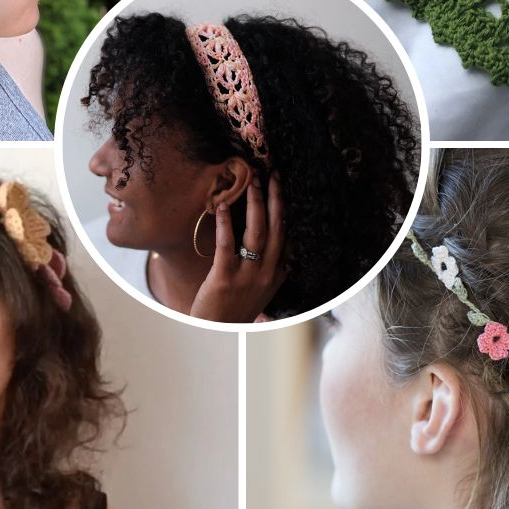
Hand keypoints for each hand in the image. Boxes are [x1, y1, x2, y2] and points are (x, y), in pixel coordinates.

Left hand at [190, 172, 286, 322]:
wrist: (217, 335)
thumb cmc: (235, 310)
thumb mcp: (261, 291)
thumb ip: (270, 271)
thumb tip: (279, 251)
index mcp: (278, 274)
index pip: (291, 237)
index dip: (291, 211)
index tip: (290, 188)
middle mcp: (268, 274)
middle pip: (278, 229)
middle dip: (277, 199)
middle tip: (273, 173)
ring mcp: (247, 277)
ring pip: (257, 234)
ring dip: (256, 204)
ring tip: (252, 181)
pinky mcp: (224, 279)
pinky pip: (227, 246)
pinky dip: (226, 224)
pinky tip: (221, 206)